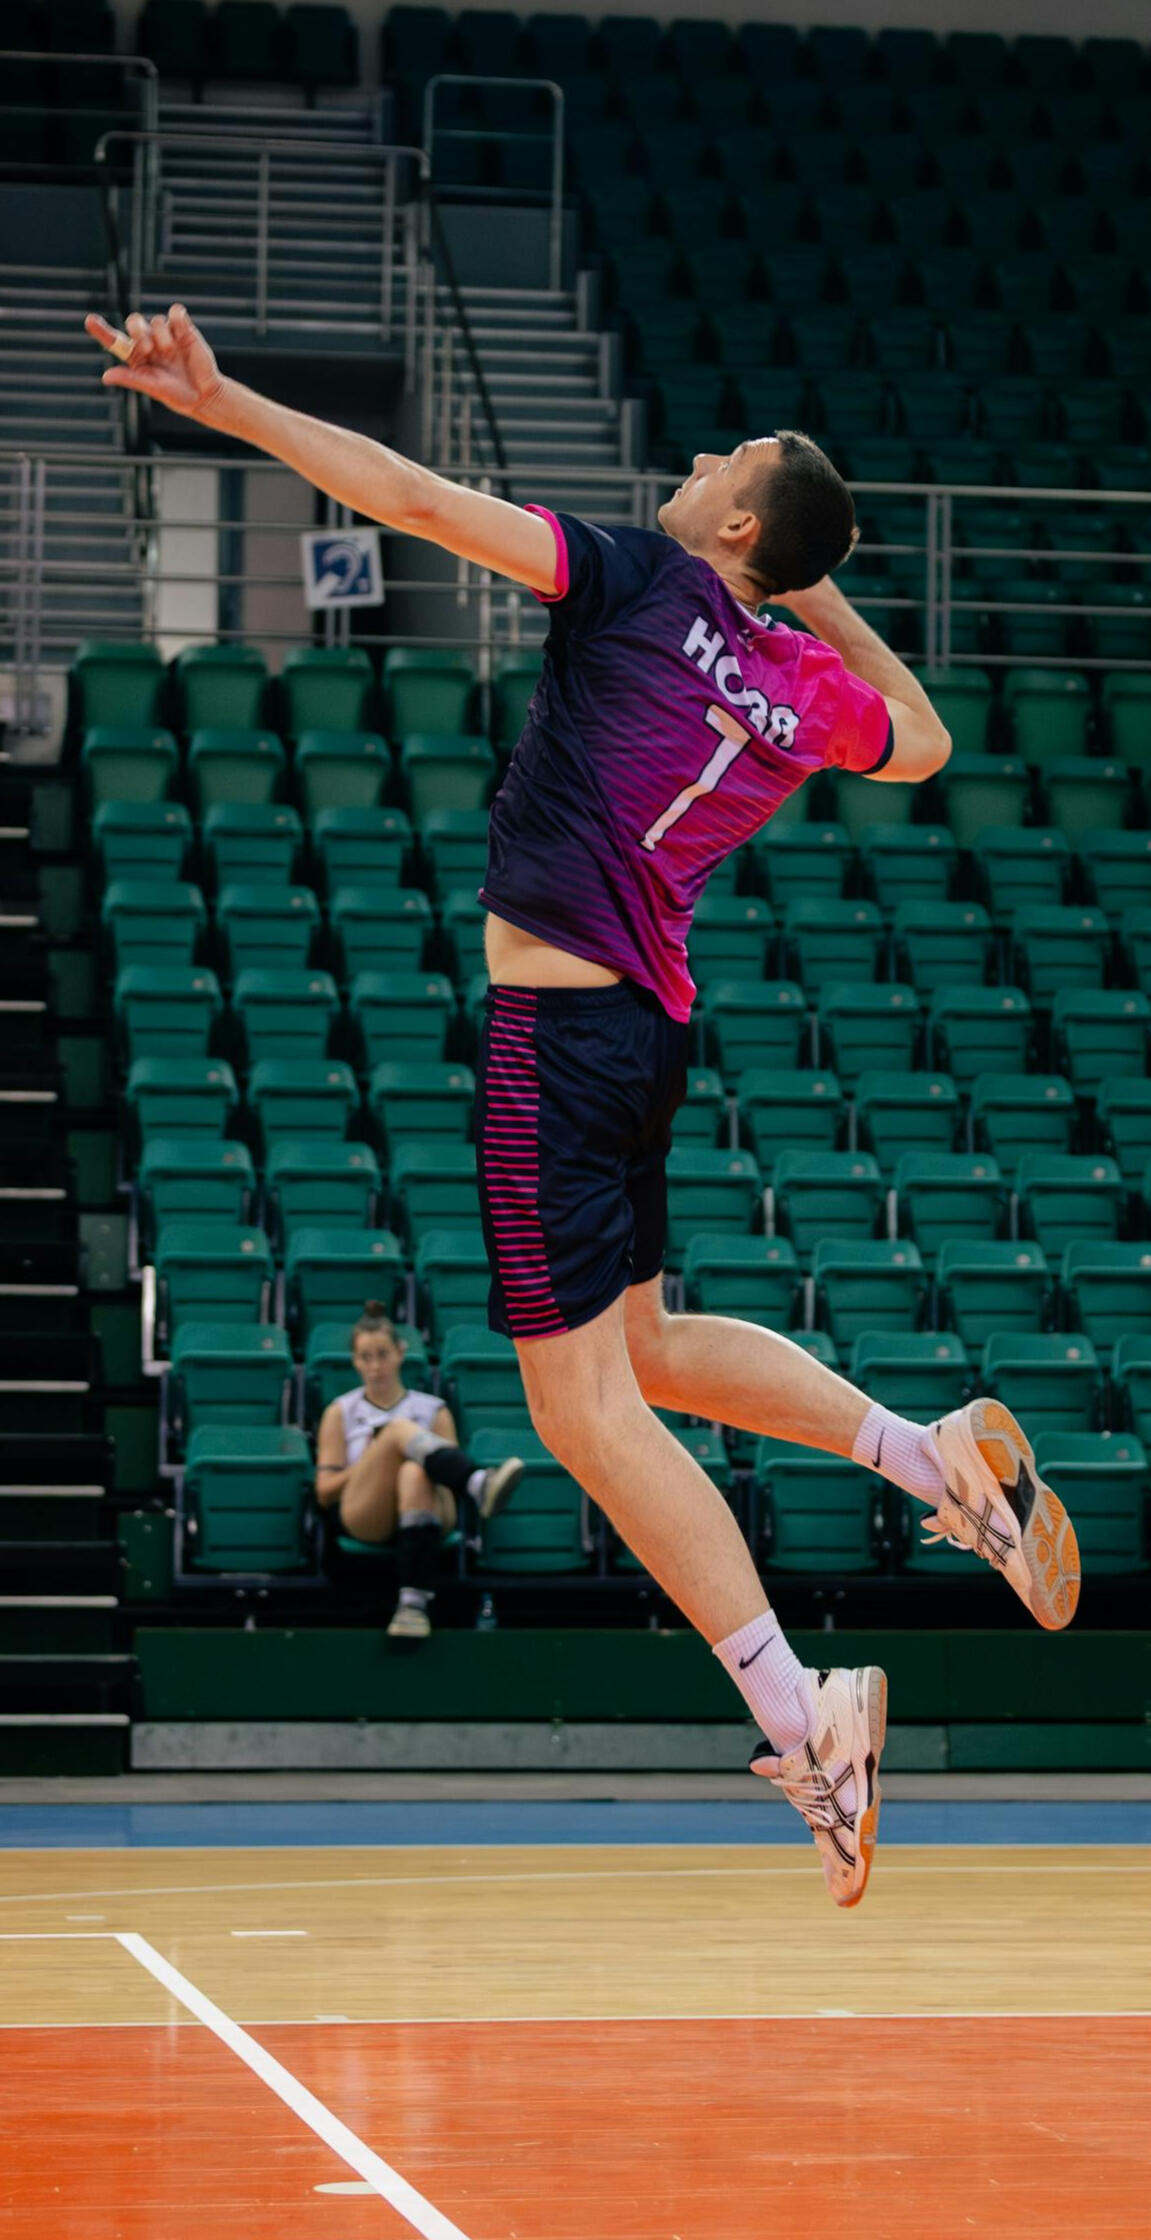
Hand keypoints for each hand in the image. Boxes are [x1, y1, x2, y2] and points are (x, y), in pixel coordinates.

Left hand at [84, 304, 227, 424]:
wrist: (203, 394)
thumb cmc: (175, 394)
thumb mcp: (151, 387)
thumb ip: (129, 378)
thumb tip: (105, 377)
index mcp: (136, 356)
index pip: (114, 340)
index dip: (101, 330)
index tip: (89, 320)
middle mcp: (148, 342)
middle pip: (134, 322)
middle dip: (139, 332)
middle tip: (150, 349)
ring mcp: (166, 334)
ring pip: (156, 321)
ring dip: (163, 337)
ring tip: (172, 353)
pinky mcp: (184, 328)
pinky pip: (175, 312)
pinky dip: (178, 318)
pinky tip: (182, 334)